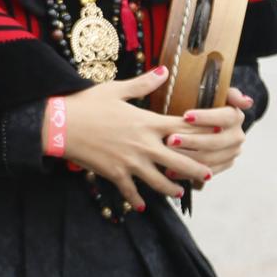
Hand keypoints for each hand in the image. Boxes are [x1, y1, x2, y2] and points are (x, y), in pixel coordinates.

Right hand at [61, 68, 212, 208]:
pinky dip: (136, 199)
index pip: (183, 130)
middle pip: (179, 162)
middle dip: (196, 170)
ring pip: (159, 181)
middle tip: (208, 176)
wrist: (60, 125)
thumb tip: (164, 71)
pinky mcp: (115, 174)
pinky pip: (130, 191)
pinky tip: (141, 206)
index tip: (216, 138)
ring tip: (179, 193)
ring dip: (171, 189)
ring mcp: (130, 162)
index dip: (202, 133)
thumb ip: (143, 84)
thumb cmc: (87, 104)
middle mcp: (144, 145)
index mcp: (147, 123)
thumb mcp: (116, 89)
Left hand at [167, 88, 256, 177]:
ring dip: (187, 158)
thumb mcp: (216, 92)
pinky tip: (169, 171)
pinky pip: (205, 173)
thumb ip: (230, 93)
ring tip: (167, 154)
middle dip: (192, 141)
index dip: (206, 117)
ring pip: (209, 159)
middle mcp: (237, 136)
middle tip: (170, 139)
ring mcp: (231, 153)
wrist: (207, 121)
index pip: (225, 117)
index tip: (185, 116)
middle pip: (215, 142)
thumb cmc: (206, 102)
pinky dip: (186, 173)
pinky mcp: (223, 165)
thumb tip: (247, 102)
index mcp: (236, 117)